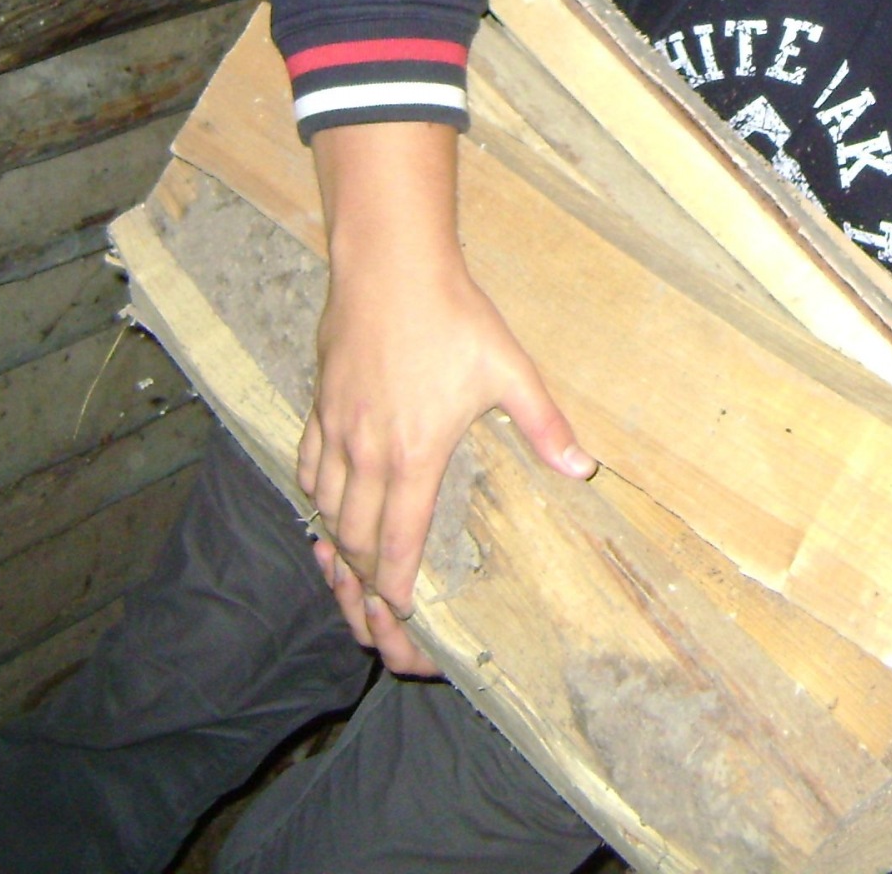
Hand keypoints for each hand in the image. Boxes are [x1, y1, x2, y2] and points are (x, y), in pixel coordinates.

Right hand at [298, 120, 592, 670]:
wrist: (390, 264)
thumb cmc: (452, 315)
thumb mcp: (510, 369)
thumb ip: (545, 426)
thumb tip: (583, 470)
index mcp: (414, 455)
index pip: (396, 544)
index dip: (395, 593)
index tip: (400, 625)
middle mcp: (367, 452)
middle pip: (353, 541)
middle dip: (361, 592)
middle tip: (374, 626)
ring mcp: (337, 430)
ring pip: (325, 510)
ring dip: (335, 552)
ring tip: (348, 582)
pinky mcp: (320, 406)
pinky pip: (308, 469)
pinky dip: (314, 502)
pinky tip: (323, 514)